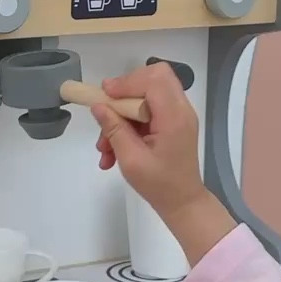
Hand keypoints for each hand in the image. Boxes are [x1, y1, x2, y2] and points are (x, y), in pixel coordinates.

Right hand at [92, 64, 235, 264]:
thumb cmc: (159, 185)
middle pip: (152, 78)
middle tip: (104, 109)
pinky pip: (146, 111)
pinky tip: (112, 151)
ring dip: (121, 115)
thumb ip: (114, 129)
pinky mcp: (171, 122)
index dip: (127, 82)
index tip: (105, 96)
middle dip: (124, 91)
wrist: (182, 203)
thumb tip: (98, 106)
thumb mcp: (131, 160)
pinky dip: (128, 125)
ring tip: (104, 146)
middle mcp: (180, 109)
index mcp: (174, 117)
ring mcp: (177, 115)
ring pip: (145, 95)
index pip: (154, 80)